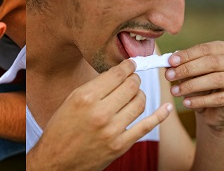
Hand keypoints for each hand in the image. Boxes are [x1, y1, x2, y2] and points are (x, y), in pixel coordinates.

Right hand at [27, 59, 172, 169]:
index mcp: (86, 97)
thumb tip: (118, 73)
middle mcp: (100, 112)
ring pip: (140, 103)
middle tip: (133, 78)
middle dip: (134, 79)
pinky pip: (146, 126)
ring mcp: (112, 130)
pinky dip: (160, 115)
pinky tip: (166, 107)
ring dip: (141, 94)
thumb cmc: (61, 127)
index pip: (117, 74)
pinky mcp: (121, 145)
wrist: (57, 159)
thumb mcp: (72, 99)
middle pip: (131, 86)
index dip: (128, 66)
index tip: (131, 64)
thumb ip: (95, 86)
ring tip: (135, 93)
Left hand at [166, 41, 223, 130]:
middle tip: (170, 76)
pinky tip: (187, 102)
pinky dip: (200, 100)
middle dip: (187, 69)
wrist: (215, 111)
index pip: (205, 49)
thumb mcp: (192, 73)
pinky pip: (219, 99)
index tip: (170, 61)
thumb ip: (182, 65)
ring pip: (215, 80)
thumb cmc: (202, 86)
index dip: (187, 55)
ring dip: (191, 86)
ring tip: (175, 91)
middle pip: (211, 63)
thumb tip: (168, 62)